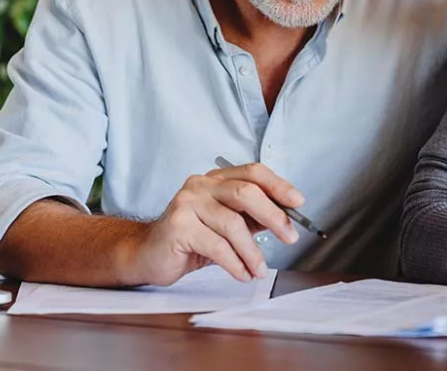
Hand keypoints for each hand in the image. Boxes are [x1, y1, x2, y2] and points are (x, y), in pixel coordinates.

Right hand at [129, 162, 303, 285]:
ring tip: (259, 269)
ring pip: (232, 224)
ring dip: (252, 252)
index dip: (278, 185)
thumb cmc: (191, 239)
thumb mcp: (226, 225)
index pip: (252, 172)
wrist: (148, 255)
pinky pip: (216, 246)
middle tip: (290, 237)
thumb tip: (286, 219)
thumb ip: (252, 218)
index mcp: (215, 180)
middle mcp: (200, 185)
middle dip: (273, 216)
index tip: (298, 202)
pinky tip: (242, 273)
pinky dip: (235, 263)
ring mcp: (186, 203)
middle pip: (245, 193)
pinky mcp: (178, 226)